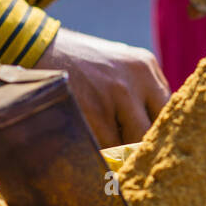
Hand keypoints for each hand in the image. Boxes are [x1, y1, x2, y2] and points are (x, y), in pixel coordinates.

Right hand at [38, 28, 170, 147]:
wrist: (36, 48)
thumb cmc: (79, 61)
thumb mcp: (119, 63)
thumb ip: (141, 89)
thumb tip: (158, 127)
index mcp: (147, 65)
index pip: (169, 107)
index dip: (161, 128)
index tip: (152, 142)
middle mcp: (138, 77)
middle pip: (157, 126)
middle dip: (146, 144)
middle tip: (136, 156)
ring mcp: (117, 94)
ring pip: (136, 140)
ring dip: (125, 152)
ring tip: (115, 157)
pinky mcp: (95, 111)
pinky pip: (110, 145)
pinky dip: (105, 153)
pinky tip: (98, 152)